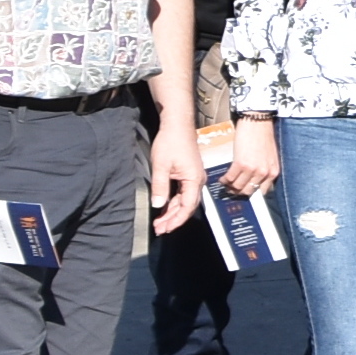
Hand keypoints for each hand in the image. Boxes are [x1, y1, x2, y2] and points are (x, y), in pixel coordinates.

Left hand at [147, 121, 203, 235]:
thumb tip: (158, 205)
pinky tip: (164, 207)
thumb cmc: (170, 142)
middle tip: (159, 229)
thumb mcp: (161, 166)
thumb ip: (160, 187)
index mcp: (193, 180)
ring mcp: (193, 177)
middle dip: (173, 219)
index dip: (176, 220)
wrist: (177, 124)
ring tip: (160, 222)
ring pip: (184, 200)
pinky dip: (173, 202)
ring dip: (172, 212)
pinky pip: (183, 193)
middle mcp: (197, 180)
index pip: (187, 207)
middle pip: (187, 206)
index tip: (165, 229)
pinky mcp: (189, 174)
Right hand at [224, 114, 280, 198]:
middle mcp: (264, 173)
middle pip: (248, 191)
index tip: (244, 191)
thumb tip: (254, 181)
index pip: (261, 192)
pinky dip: (224, 180)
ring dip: (229, 186)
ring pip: (237, 186)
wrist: (257, 123)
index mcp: (273, 172)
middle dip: (238, 191)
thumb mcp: (270, 157)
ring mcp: (252, 169)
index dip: (251, 193)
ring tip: (226, 183)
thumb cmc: (263, 137)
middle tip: (232, 189)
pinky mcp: (240, 163)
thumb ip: (265, 170)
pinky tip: (222, 178)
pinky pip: (229, 178)